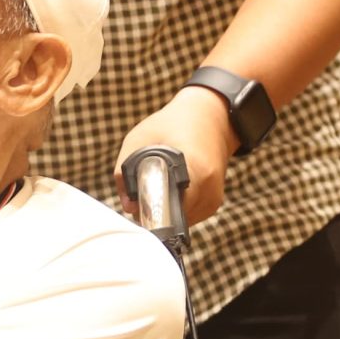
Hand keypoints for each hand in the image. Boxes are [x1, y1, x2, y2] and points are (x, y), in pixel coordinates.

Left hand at [114, 89, 238, 226]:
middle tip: (140, 193)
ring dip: (164, 211)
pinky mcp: (214, 203)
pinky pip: (188, 216)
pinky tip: (171, 188)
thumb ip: (125, 171)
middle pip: (172, 219)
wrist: (211, 117)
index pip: (168, 209)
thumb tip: (128, 206)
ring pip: (180, 221)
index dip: (146, 210)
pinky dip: (175, 208)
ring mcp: (214, 198)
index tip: (135, 205)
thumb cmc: (174, 123)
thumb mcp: (140, 138)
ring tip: (158, 185)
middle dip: (151, 211)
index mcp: (194, 169)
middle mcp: (209, 188)